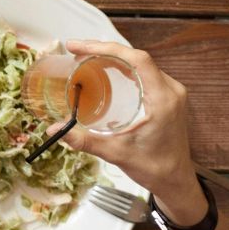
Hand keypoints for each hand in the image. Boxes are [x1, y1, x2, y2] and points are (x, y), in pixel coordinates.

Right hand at [54, 41, 196, 202]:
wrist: (175, 181)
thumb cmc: (152, 167)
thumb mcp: (116, 153)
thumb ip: (84, 141)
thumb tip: (53, 130)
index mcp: (162, 99)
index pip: (137, 60)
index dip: (107, 48)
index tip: (79, 49)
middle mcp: (171, 90)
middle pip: (136, 57)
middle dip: (103, 50)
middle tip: (74, 51)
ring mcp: (171, 92)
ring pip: (140, 63)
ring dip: (112, 56)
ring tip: (85, 57)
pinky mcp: (168, 97)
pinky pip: (144, 72)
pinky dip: (122, 66)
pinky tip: (105, 69)